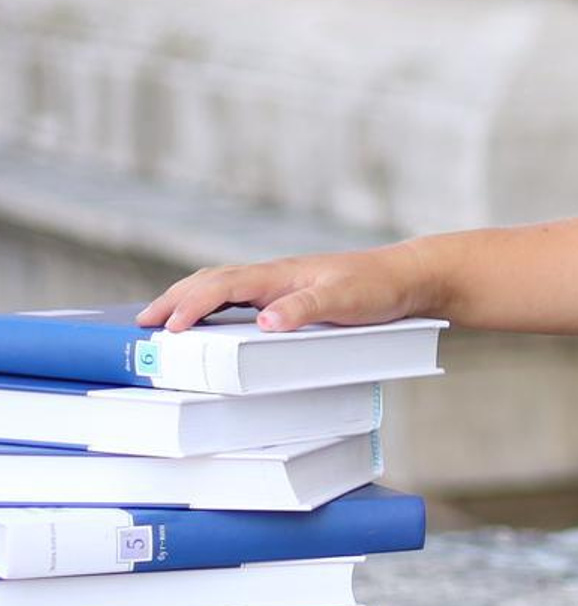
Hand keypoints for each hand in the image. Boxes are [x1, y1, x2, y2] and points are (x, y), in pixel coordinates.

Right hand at [136, 244, 433, 334]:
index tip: (168, 329)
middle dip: (173, 301)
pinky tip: (210, 319)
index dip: (190, 306)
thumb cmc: (377, 287)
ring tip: (162, 321)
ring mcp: (279, 284)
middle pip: (209, 282)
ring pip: (221, 286)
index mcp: (278, 275)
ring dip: (189, 300)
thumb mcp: (344, 300)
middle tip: (142, 324)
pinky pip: (239, 296)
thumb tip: (263, 321)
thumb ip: (305, 309)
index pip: (220, 287)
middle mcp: (273, 276)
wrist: (407, 278)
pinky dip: (213, 304)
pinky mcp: (290, 294)